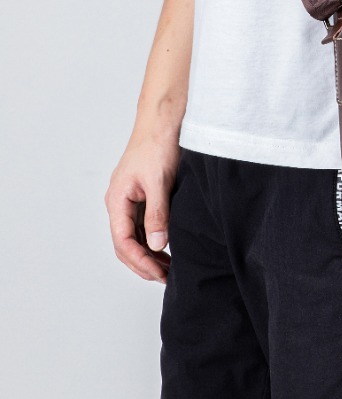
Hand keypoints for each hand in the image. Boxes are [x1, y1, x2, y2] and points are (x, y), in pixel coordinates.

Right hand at [104, 129, 179, 283]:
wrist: (162, 120)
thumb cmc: (157, 144)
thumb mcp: (159, 182)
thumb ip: (157, 215)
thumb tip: (156, 245)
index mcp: (117, 199)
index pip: (122, 241)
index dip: (140, 261)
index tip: (158, 273)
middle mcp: (119, 203)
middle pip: (125, 244)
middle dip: (143, 264)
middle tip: (165, 278)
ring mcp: (129, 200)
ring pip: (133, 237)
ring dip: (148, 254)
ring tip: (169, 268)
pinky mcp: (142, 196)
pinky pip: (142, 226)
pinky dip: (153, 240)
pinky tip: (167, 248)